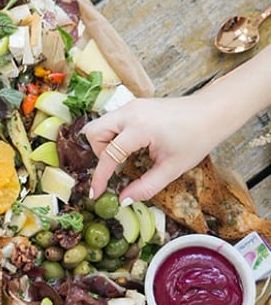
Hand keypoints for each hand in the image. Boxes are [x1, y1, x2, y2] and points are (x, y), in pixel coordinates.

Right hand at [83, 96, 216, 202]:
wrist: (211, 113)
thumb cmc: (196, 139)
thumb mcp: (172, 169)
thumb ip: (146, 186)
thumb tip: (124, 199)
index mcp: (140, 128)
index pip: (108, 155)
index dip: (100, 177)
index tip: (96, 193)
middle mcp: (130, 113)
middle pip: (94, 132)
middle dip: (98, 153)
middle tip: (115, 167)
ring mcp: (131, 106)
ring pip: (101, 124)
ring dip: (105, 143)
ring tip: (124, 157)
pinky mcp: (135, 105)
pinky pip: (112, 120)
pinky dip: (114, 135)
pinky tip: (132, 146)